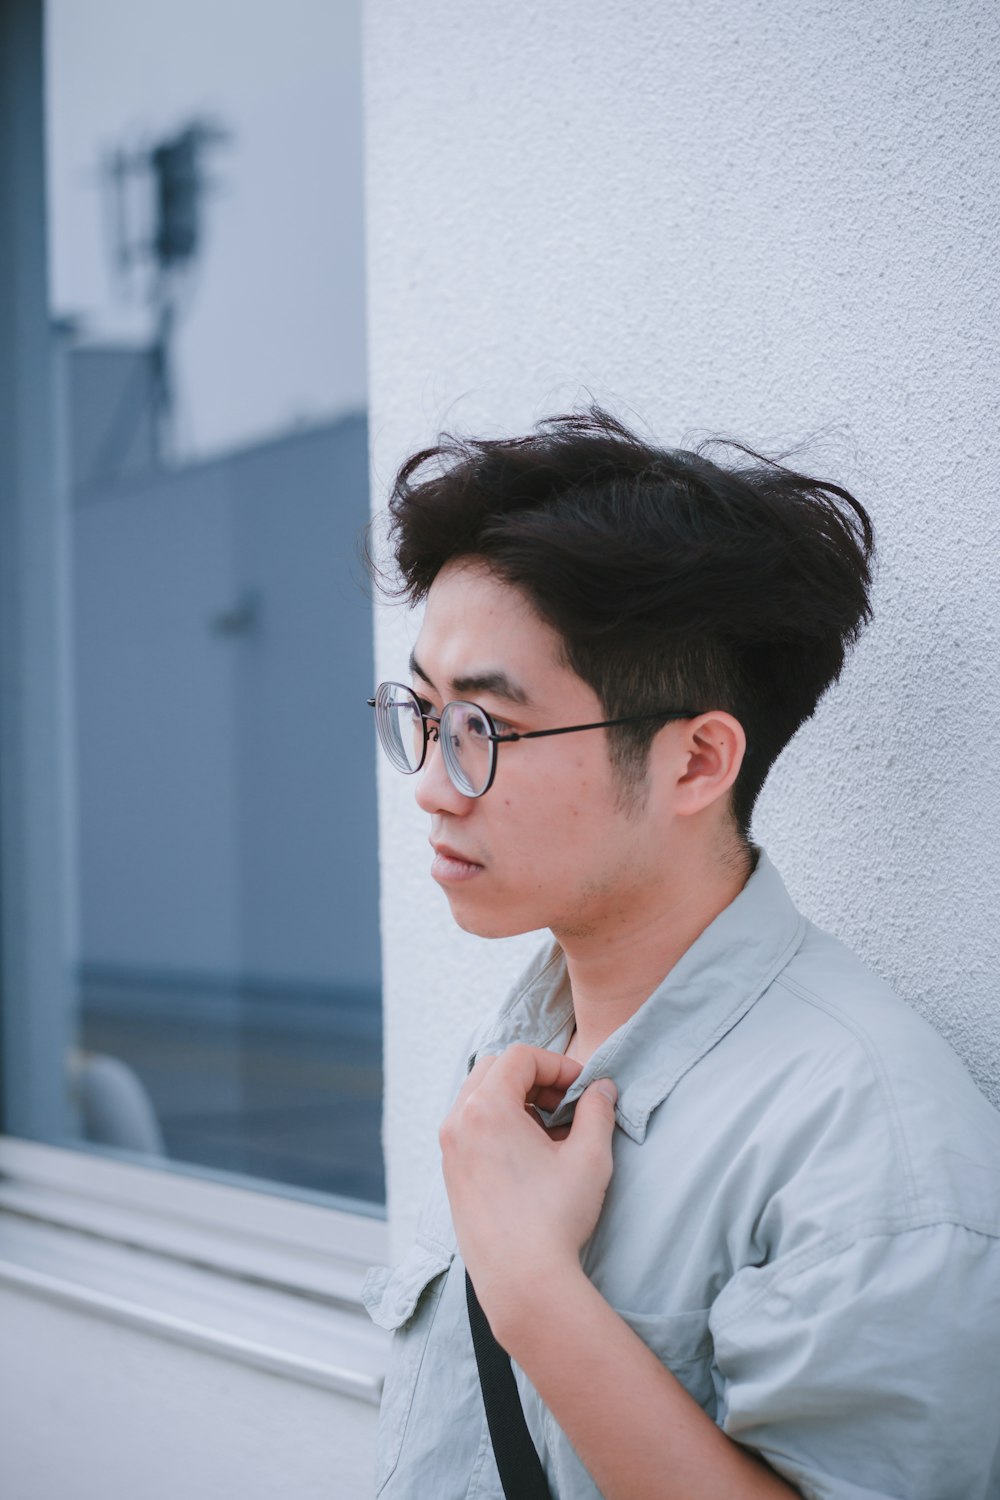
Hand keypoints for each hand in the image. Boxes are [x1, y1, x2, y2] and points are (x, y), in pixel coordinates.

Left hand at [439, 1043, 617, 1337]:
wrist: (522, 1282)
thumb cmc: (555, 1219)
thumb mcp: (589, 1158)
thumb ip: (597, 1112)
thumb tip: (602, 1089)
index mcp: (485, 1108)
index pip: (520, 1057)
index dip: (557, 1064)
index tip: (582, 1089)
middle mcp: (458, 1123)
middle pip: (493, 1068)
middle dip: (533, 1077)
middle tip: (564, 1105)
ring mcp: (449, 1150)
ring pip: (478, 1097)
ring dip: (515, 1099)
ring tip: (551, 1132)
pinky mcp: (451, 1175)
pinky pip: (470, 1127)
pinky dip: (499, 1124)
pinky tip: (530, 1156)